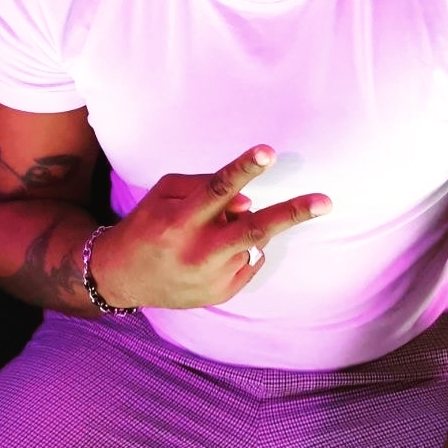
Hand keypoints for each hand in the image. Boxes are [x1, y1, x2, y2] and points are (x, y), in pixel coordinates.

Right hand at [95, 144, 330, 308]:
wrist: (121, 278)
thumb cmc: (147, 224)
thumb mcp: (164, 194)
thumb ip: (203, 188)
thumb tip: (247, 200)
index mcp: (179, 221)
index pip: (217, 189)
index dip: (244, 169)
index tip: (268, 153)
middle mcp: (198, 251)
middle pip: (253, 228)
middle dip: (292, 213)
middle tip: (325, 202)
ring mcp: (213, 277)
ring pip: (253, 241)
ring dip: (248, 227)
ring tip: (216, 231)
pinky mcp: (222, 294)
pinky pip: (249, 260)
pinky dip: (240, 248)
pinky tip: (212, 252)